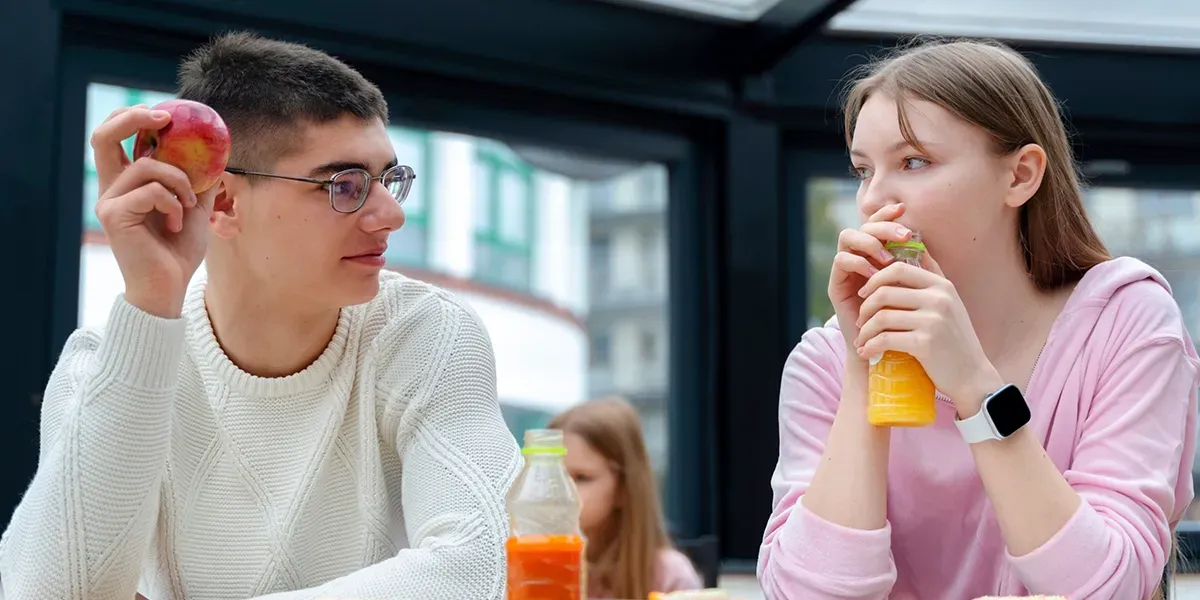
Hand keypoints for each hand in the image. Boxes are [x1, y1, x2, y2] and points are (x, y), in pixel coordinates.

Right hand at [91, 105, 217, 317]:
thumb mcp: (195, 208)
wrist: (169, 287)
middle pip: (103, 136)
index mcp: (125, 183)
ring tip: (188, 206)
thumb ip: (200, 181)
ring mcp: (109, 201)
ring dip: (179, 182)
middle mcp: (111, 188)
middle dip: (133, 118)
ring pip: (147, 167)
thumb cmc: (178, 251)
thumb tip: (220, 153)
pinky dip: (173, 203)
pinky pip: (152, 192)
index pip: (115, 139)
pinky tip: (176, 224)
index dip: (133, 118)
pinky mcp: (114, 215)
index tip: (165, 115)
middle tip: (164, 118)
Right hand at [827, 203, 915, 360]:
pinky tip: (875, 275)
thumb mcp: (913, 288)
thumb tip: (925, 241)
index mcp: (876, 255)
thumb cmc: (904, 319)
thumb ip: (915, 267)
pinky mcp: (836, 285)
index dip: (887, 214)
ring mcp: (845, 271)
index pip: (877, 224)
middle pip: (862, 226)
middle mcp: (858, 258)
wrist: (887, 350)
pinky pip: (841, 260)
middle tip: (903, 235)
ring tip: (889, 260)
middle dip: (882, 226)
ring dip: (870, 243)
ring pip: (847, 238)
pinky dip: (859, 263)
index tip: (903, 210)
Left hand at [852, 251, 1001, 415]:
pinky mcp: (925, 343)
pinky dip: (870, 346)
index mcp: (942, 286)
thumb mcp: (949, 304)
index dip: (874, 279)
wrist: (972, 377)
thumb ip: (931, 279)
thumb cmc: (954, 341)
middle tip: (859, 321)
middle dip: (864, 307)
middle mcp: (939, 299)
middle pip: (884, 291)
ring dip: (865, 330)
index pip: (898, 269)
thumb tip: (915, 247)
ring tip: (862, 340)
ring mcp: (933, 321)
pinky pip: (885, 339)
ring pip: (881, 317)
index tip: (864, 294)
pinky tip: (867, 352)